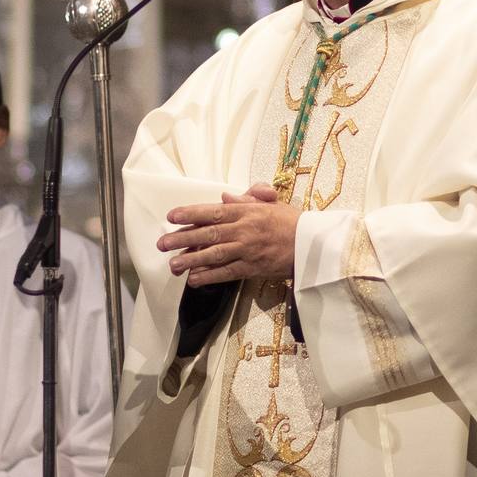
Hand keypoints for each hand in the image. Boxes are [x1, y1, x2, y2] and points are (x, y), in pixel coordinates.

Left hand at [157, 183, 298, 286]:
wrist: (314, 244)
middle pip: (208, 233)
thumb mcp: (270, 204)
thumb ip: (247, 199)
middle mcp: (245, 229)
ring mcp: (248, 250)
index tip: (172, 216)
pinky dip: (210, 277)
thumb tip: (224, 197)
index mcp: (248, 211)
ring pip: (214, 254)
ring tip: (172, 264)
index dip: (190, 213)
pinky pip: (227, 273)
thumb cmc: (292, 222)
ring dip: (191, 260)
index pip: (213, 211)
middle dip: (182, 238)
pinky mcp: (253, 268)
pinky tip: (194, 280)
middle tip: (162, 243)